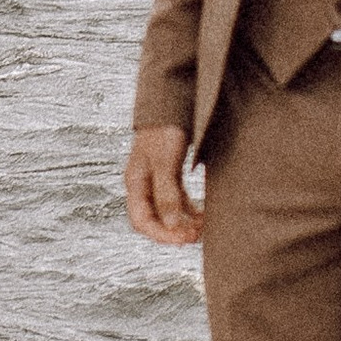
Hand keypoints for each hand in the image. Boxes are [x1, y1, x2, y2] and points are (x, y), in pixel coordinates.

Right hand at [125, 125, 202, 246]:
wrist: (173, 100)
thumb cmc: (164, 129)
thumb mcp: (165, 162)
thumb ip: (167, 194)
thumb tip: (172, 226)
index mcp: (136, 182)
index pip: (141, 221)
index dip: (160, 235)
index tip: (181, 240)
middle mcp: (144, 184)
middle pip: (155, 219)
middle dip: (174, 231)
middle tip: (196, 236)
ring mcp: (157, 180)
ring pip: (169, 211)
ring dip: (184, 222)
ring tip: (204, 227)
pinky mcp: (171, 174)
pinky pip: (179, 200)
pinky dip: (190, 210)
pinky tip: (205, 213)